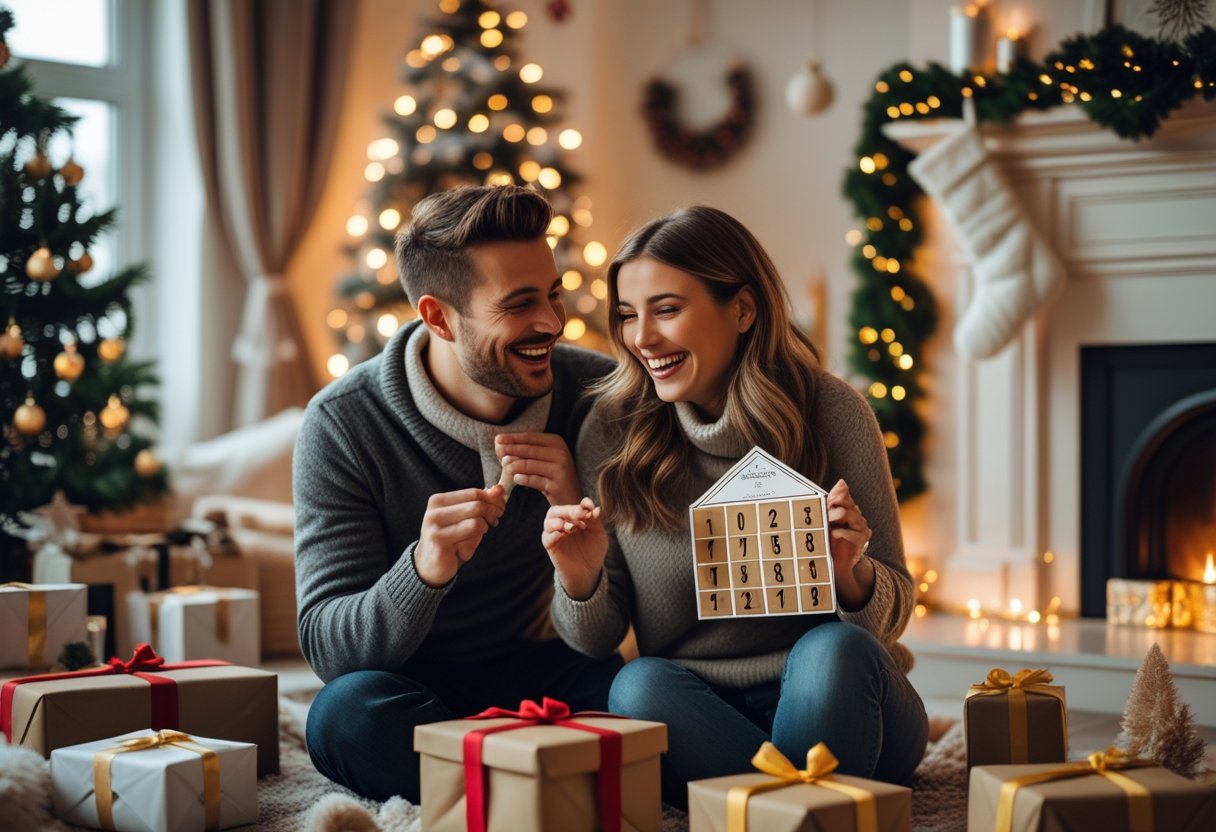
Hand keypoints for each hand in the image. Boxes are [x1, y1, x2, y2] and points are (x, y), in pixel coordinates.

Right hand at [414, 484, 506, 586]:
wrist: (429, 566)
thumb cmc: (450, 540)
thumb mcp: (465, 518)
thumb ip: (480, 503)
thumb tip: (498, 489)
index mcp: (438, 501)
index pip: (474, 493)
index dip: (492, 501)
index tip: (500, 510)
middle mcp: (434, 512)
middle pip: (477, 506)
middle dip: (491, 515)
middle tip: (493, 523)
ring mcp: (435, 528)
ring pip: (476, 523)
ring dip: (481, 533)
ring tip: (470, 541)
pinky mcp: (439, 543)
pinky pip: (469, 541)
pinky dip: (472, 547)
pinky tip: (461, 552)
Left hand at [495, 432, 580, 505]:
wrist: (571, 499)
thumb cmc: (553, 477)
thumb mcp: (543, 460)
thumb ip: (526, 451)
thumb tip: (500, 442)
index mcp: (557, 443)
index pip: (531, 437)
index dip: (513, 438)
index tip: (498, 438)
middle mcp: (561, 453)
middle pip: (529, 449)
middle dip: (511, 449)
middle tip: (498, 451)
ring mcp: (560, 469)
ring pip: (529, 464)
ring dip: (514, 465)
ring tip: (505, 467)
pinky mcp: (557, 485)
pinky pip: (533, 480)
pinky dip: (522, 479)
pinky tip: (516, 479)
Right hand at [542, 498, 605, 600]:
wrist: (589, 571)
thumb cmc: (593, 549)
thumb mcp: (597, 532)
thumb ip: (594, 519)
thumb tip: (593, 505)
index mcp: (571, 518)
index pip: (571, 506)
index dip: (579, 505)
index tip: (589, 508)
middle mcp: (561, 524)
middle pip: (556, 511)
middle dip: (568, 511)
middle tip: (581, 515)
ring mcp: (554, 535)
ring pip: (548, 523)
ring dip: (560, 522)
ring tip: (572, 528)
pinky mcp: (551, 547)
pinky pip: (546, 538)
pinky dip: (553, 535)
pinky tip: (562, 535)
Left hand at [826, 478, 875, 608]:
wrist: (837, 561)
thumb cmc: (830, 538)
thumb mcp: (828, 518)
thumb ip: (834, 501)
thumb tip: (842, 482)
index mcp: (847, 507)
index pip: (843, 494)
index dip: (833, 496)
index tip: (825, 502)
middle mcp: (856, 514)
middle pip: (846, 502)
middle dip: (832, 505)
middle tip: (823, 510)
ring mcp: (861, 526)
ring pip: (848, 514)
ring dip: (834, 517)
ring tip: (826, 521)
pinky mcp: (862, 538)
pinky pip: (853, 533)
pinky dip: (842, 533)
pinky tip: (833, 534)